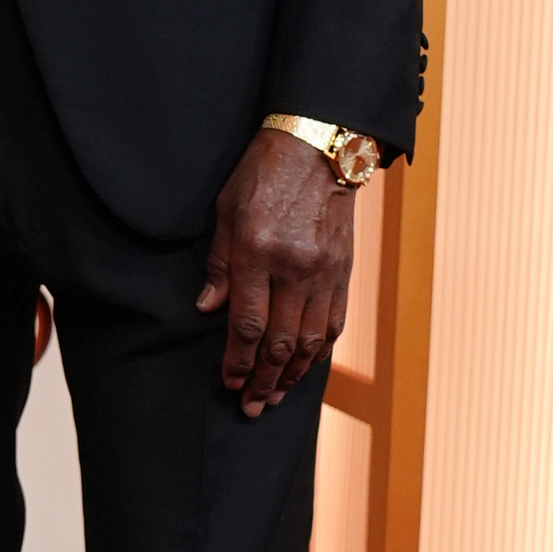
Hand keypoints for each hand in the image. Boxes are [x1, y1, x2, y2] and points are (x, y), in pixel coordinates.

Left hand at [197, 128, 353, 416]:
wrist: (319, 146)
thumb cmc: (264, 173)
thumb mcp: (227, 210)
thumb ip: (219, 264)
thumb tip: (209, 308)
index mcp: (258, 252)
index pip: (247, 324)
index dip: (236, 361)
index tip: (227, 383)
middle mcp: (294, 267)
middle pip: (280, 342)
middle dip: (262, 379)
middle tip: (250, 405)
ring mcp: (324, 272)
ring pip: (311, 340)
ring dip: (292, 375)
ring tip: (275, 396)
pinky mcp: (344, 271)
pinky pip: (333, 323)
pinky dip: (320, 352)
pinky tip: (306, 368)